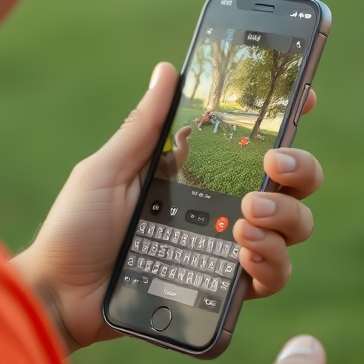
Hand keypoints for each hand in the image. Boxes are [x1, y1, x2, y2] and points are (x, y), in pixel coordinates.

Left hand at [11, 62, 320, 352]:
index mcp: (199, 172)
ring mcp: (228, 248)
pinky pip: (272, 276)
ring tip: (246, 218)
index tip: (302, 97)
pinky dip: (271, 261)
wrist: (61, 293)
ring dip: (285, 216)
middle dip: (300, 168)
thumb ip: (144, 127)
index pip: (255, 143)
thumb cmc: (77, 227)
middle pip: (293, 183)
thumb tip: (167, 70)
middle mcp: (223, 207)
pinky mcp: (224, 289)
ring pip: (294, 227)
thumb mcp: (108, 169)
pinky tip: (246, 253)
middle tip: (273, 165)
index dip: (287, 118)